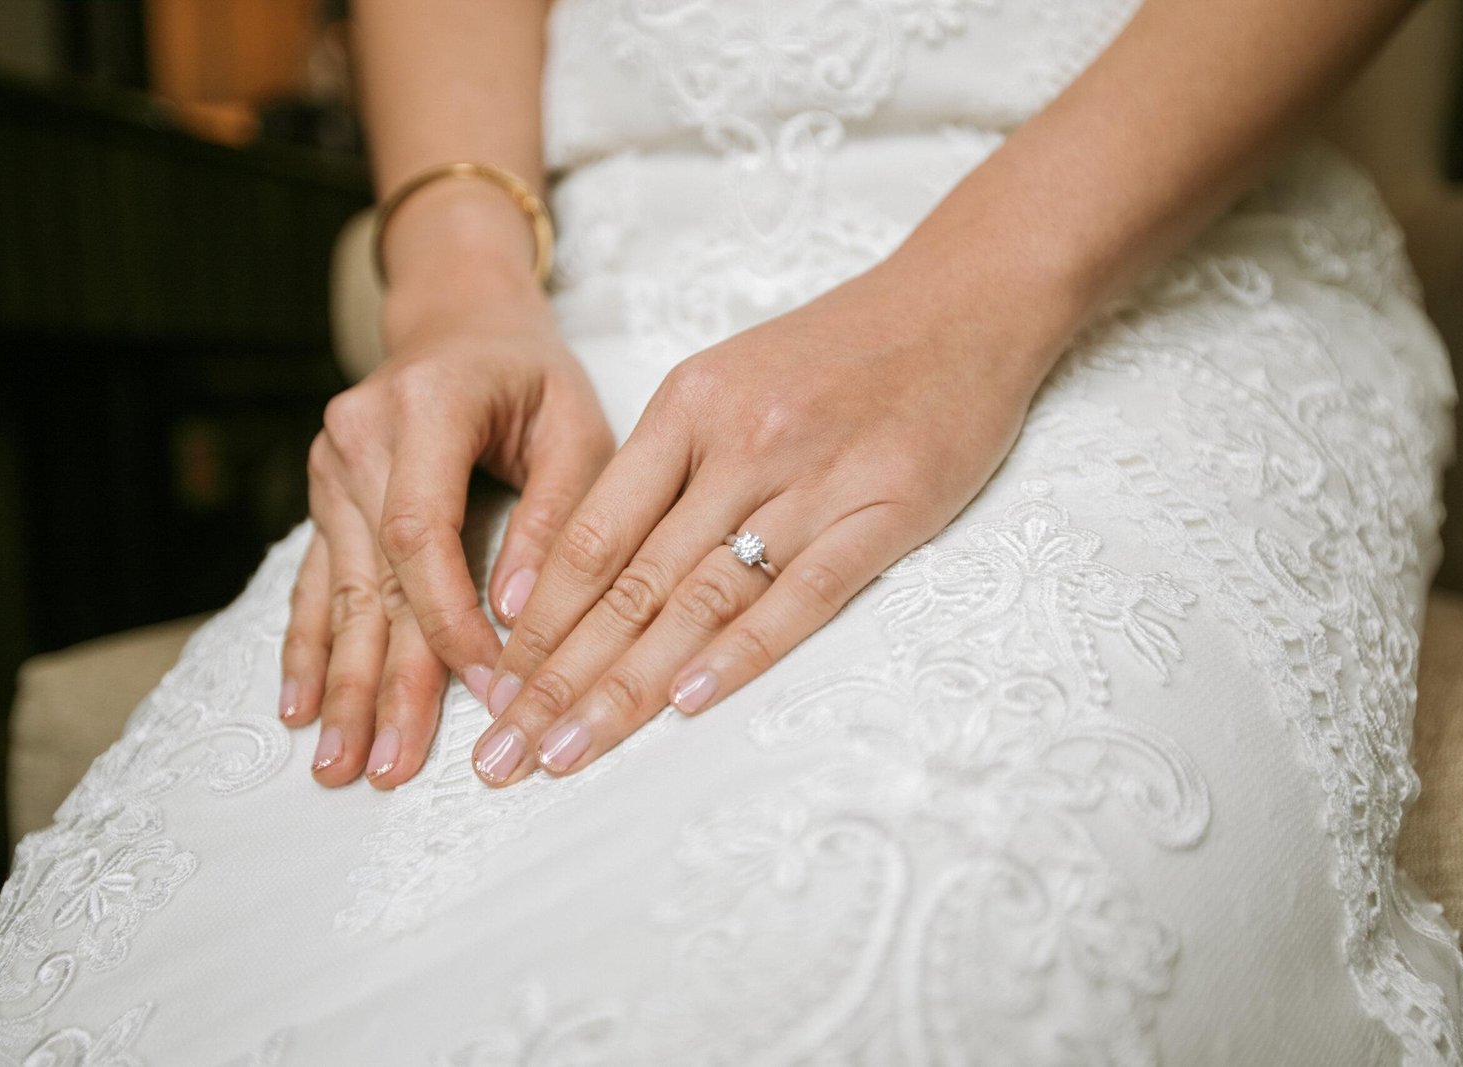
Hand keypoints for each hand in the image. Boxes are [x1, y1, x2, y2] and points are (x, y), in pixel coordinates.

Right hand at [281, 272, 613, 788]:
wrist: (462, 320)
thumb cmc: (534, 376)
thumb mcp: (575, 424)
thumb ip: (556, 514)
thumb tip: (521, 612)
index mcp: (425, 406)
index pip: (424, 532)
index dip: (451, 619)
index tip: (488, 689)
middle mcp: (358, 435)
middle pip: (375, 578)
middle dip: (385, 680)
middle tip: (388, 767)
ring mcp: (329, 467)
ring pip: (342, 593)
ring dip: (343, 684)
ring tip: (342, 764)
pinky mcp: (325, 496)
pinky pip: (316, 582)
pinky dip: (311, 647)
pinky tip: (299, 708)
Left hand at [466, 258, 1063, 785]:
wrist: (966, 299)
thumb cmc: (844, 348)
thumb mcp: (733, 377)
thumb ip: (670, 464)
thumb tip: (597, 565)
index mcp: (687, 407)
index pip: (589, 536)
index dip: (537, 624)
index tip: (496, 691)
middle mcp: (738, 443)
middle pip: (629, 581)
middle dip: (558, 679)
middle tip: (504, 754)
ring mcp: (813, 476)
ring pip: (701, 599)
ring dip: (627, 687)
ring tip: (568, 753)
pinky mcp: (887, 508)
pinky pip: (804, 593)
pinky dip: (743, 651)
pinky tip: (689, 703)